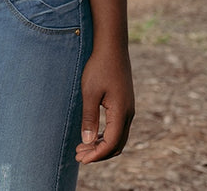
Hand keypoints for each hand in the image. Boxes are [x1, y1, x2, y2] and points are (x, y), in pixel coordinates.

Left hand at [75, 47, 133, 162]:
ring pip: (118, 138)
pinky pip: (117, 128)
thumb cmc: (99, 67)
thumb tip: (87, 141)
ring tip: (82, 148)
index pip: (110, 143)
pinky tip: (92, 135)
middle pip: (116, 145)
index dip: (96, 154)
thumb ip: (89, 117)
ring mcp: (128, 109)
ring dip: (102, 145)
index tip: (81, 159)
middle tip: (78, 156)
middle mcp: (128, 114)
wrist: (112, 48)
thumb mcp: (90, 92)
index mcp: (121, 112)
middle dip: (98, 153)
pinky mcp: (125, 104)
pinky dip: (105, 136)